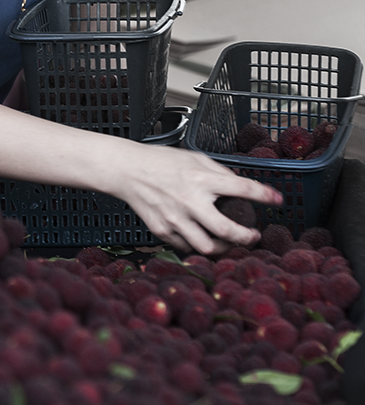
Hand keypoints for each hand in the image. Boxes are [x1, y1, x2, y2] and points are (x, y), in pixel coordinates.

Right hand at [113, 145, 282, 254]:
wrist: (127, 170)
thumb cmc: (160, 161)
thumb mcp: (193, 157)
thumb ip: (217, 171)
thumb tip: (239, 186)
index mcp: (200, 178)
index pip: (242, 188)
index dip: (264, 195)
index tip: (277, 200)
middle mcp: (189, 200)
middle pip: (227, 230)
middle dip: (247, 238)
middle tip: (253, 236)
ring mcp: (174, 218)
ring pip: (207, 247)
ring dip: (224, 248)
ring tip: (229, 243)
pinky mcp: (162, 229)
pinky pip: (186, 246)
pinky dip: (197, 245)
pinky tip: (202, 238)